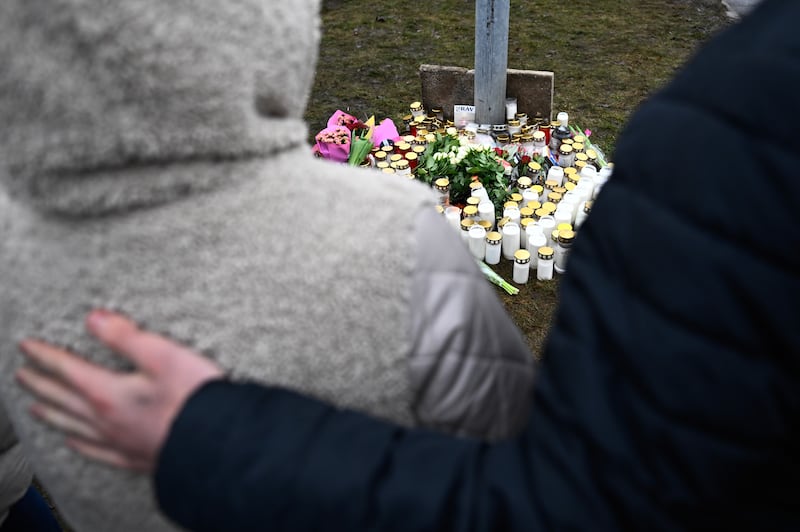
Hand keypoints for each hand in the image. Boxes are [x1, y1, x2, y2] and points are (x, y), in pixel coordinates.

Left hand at [16, 309, 223, 471]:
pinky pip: (95, 450)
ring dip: (52, 413)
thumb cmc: (193, 397)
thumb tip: (94, 319)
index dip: (46, 356)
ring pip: (73, 426)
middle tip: (22, 374)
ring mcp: (118, 441)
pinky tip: (74, 442)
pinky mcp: (133, 456)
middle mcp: (105, 419)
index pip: (68, 370)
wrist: (216, 442)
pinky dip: (79, 443)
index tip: (27, 347)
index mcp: (108, 392)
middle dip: (41, 384)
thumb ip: (125, 336)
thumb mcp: (162, 354)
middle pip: (63, 399)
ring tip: (36, 408)